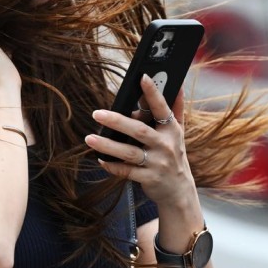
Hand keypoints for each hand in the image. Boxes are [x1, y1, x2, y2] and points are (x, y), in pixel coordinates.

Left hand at [84, 76, 196, 207]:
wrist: (179, 190)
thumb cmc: (174, 154)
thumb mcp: (178, 132)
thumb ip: (175, 108)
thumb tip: (177, 85)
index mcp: (171, 129)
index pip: (162, 108)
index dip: (153, 93)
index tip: (142, 77)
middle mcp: (165, 145)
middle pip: (139, 131)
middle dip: (117, 121)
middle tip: (97, 113)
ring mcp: (157, 163)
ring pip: (129, 153)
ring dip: (108, 146)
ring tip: (89, 138)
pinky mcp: (149, 179)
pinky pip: (127, 172)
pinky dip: (113, 166)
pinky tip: (100, 159)